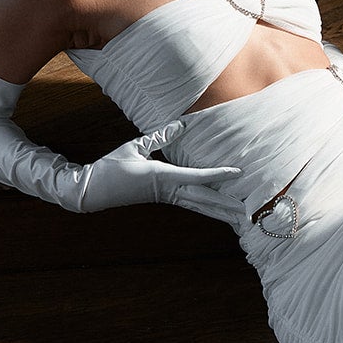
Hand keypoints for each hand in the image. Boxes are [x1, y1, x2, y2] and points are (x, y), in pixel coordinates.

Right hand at [79, 119, 242, 220]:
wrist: (93, 190)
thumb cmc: (112, 166)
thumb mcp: (135, 146)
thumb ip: (159, 136)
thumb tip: (181, 124)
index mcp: (162, 176)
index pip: (197, 176)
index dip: (219, 173)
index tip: (238, 173)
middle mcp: (168, 190)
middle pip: (204, 198)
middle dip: (227, 205)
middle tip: (249, 212)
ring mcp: (166, 196)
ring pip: (199, 205)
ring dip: (221, 212)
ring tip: (241, 218)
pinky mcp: (164, 198)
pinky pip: (191, 204)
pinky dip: (207, 207)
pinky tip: (219, 211)